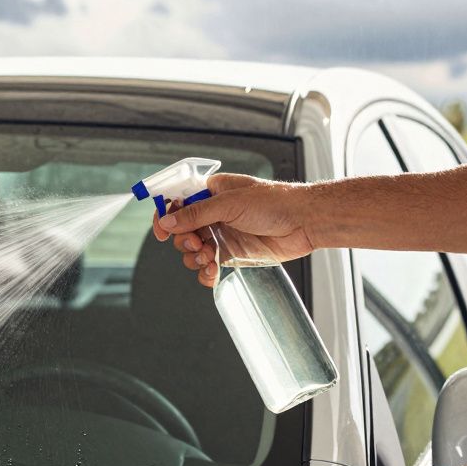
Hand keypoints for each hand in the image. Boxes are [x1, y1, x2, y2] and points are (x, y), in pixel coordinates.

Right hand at [152, 173, 318, 286]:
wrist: (304, 223)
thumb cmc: (274, 203)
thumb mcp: (230, 204)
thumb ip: (196, 214)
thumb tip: (168, 222)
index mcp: (211, 192)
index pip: (177, 202)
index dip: (165, 215)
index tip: (161, 231)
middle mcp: (213, 213)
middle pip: (180, 230)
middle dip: (182, 241)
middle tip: (196, 243)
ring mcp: (221, 234)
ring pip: (191, 251)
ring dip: (194, 258)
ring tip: (208, 258)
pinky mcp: (231, 254)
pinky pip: (207, 267)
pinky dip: (205, 273)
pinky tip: (212, 273)